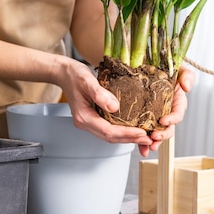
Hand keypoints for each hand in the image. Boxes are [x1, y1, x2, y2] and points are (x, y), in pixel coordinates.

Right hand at [60, 60, 194, 156]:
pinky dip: (122, 131)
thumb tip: (114, 107)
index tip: (142, 133)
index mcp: (83, 117)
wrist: (65, 73)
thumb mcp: (87, 81)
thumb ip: (100, 94)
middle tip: (148, 140)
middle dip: (130, 139)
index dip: (126, 134)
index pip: (107, 131)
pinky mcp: (94, 118)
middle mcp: (86, 123)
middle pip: (110, 137)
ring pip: (110, 135)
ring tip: (144, 137)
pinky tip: (133, 129)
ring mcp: (90, 122)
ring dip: (128, 137)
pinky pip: (109, 129)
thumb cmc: (74, 75)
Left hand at [139, 66, 194, 155]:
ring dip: (153, 143)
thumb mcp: (178, 68)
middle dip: (163, 135)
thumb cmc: (165, 67)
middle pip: (168, 128)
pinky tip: (141, 149)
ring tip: (147, 147)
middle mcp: (167, 112)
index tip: (163, 120)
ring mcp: (155, 117)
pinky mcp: (143, 120)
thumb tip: (187, 87)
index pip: (177, 114)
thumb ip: (187, 75)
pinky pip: (143, 132)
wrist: (146, 65)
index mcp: (176, 103)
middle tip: (154, 137)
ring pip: (156, 134)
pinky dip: (142, 142)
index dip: (172, 119)